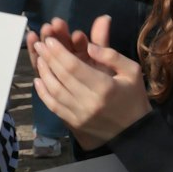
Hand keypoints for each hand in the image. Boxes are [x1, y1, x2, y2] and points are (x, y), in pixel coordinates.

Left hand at [30, 15, 152, 149]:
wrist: (134, 131)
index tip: (49, 40)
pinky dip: (43, 93)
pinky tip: (38, 80)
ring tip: (39, 58)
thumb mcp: (131, 71)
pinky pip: (54, 106)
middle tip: (40, 43)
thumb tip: (89, 46)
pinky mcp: (74, 123)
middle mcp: (89, 101)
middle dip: (48, 58)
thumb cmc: (133, 97)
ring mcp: (79, 114)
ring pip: (54, 91)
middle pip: (62, 77)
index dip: (59, 53)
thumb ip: (111, 56)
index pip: (74, 67)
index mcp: (104, 87)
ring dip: (44, 73)